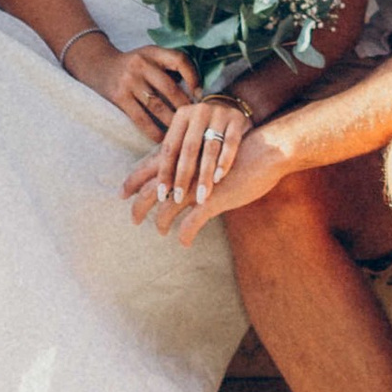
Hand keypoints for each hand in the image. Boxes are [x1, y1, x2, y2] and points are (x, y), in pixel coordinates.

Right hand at [63, 33, 199, 140]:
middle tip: (196, 121)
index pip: (179, 60)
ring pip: (157, 106)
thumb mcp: (150, 57)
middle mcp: (141, 64)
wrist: (99, 66)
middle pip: (170, 88)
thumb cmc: (134, 66)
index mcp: (153, 52)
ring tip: (183, 133)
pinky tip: (162, 139)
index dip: (193, 77)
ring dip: (172, 122)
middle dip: (185, 107)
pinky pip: (141, 118)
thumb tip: (198, 93)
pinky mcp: (119, 97)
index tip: (200, 94)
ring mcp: (129, 81)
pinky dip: (153, 131)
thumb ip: (169, 68)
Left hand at [122, 95, 251, 233]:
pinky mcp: (239, 121)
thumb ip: (166, 161)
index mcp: (180, 118)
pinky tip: (220, 178)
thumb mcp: (188, 141)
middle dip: (181, 177)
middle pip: (186, 150)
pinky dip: (225, 161)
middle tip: (176, 200)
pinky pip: (230, 143)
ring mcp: (219, 116)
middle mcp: (198, 113)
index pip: (167, 149)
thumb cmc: (208, 137)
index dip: (162, 171)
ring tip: (201, 196)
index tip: (160, 194)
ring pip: (209, 149)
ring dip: (204, 175)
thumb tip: (129, 190)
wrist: (243, 112)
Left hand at [128, 116, 295, 242]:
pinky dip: (185, 234)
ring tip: (160, 232)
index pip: (151, 167)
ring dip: (161, 223)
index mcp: (185, 153)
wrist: (269, 149)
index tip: (122, 194)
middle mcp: (187, 167)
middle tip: (133, 220)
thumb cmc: (244, 151)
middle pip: (153, 188)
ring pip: (168, 208)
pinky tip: (185, 242)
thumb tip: (185, 167)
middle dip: (140, 205)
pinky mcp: (212, 198)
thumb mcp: (214, 149)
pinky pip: (192, 223)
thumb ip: (197, 159)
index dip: (134, 181)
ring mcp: (198, 184)